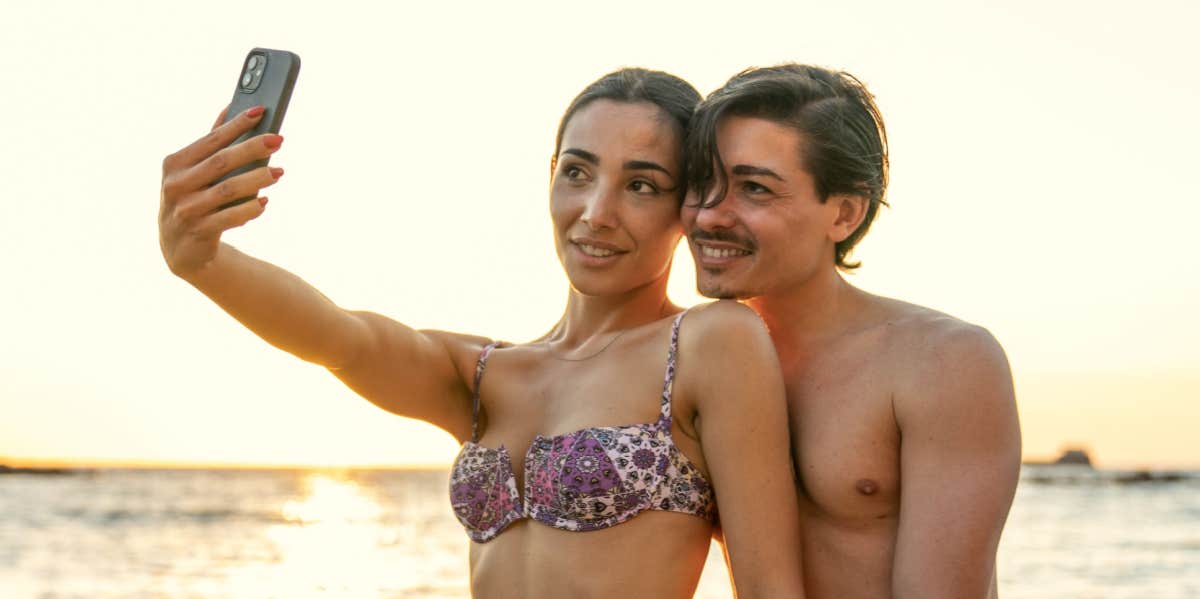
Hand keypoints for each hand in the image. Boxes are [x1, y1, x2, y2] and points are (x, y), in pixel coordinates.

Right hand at [159, 105, 284, 278]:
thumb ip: (211, 142)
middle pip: (221, 162)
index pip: (210, 140)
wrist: (180, 247)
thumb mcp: (194, 170)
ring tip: (279, 171)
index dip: (236, 125)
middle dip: (252, 148)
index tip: (261, 111)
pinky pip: (229, 218)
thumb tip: (231, 107)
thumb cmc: (193, 198)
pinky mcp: (198, 232)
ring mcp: (186, 210)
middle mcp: (176, 185)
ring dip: (256, 179)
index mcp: (175, 163)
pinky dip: (249, 209)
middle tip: (279, 139)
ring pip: (227, 190)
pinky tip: (264, 202)